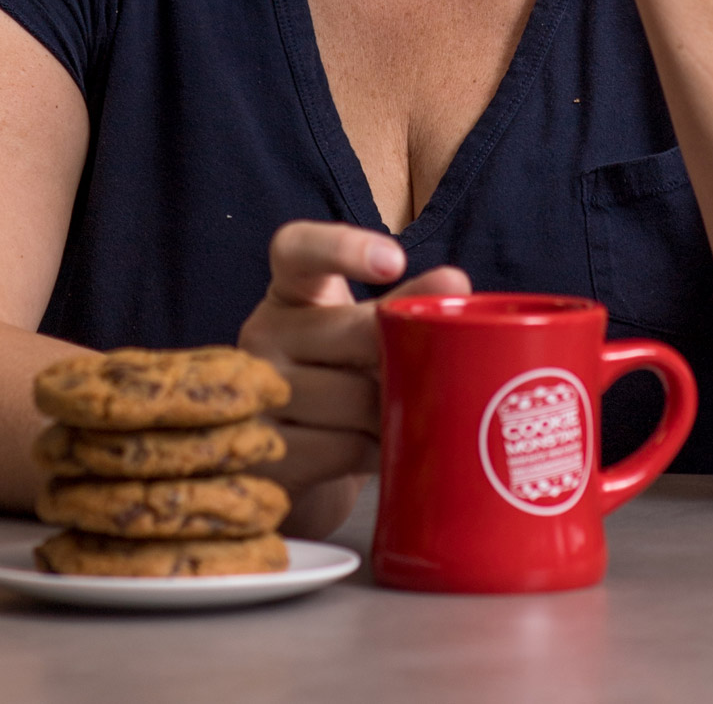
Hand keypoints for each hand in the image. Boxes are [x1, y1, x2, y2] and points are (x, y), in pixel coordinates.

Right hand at [238, 220, 470, 537]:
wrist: (302, 463)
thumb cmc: (344, 381)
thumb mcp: (365, 337)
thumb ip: (403, 307)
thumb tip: (456, 283)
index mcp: (290, 292)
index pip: (297, 250)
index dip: (342, 248)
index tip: (395, 261)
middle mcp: (263, 334)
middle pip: (348, 330)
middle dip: (400, 351)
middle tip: (434, 370)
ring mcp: (256, 393)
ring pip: (351, 397)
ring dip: (392, 411)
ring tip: (405, 418)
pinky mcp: (265, 452)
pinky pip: (340, 447)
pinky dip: (376, 452)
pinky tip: (384, 451)